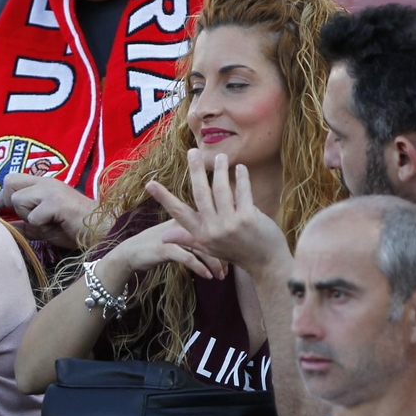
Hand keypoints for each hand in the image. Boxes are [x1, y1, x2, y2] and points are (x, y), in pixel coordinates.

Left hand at [0, 173, 94, 247]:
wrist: (101, 231)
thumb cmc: (73, 228)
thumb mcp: (41, 226)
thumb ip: (22, 223)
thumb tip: (0, 225)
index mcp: (43, 183)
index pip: (11, 179)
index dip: (0, 197)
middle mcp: (46, 182)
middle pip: (9, 183)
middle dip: (12, 204)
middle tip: (31, 218)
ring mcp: (51, 190)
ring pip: (18, 200)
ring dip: (28, 217)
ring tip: (47, 223)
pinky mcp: (56, 202)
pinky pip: (33, 217)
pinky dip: (40, 227)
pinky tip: (56, 226)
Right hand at [105, 218, 226, 282]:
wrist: (130, 252)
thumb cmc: (155, 246)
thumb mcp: (177, 238)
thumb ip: (193, 238)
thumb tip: (215, 245)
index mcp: (186, 219)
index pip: (212, 227)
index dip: (224, 242)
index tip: (231, 257)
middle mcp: (181, 225)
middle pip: (211, 237)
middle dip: (223, 255)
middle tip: (228, 271)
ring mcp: (174, 236)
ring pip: (203, 249)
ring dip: (214, 265)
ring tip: (220, 277)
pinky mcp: (166, 248)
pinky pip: (189, 258)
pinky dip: (201, 268)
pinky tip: (207, 277)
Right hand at [145, 151, 287, 276]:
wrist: (266, 264)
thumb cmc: (237, 253)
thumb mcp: (209, 247)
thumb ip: (188, 238)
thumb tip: (164, 237)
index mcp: (201, 234)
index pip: (178, 212)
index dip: (163, 197)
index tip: (149, 184)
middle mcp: (213, 229)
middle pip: (200, 193)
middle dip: (196, 170)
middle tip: (192, 152)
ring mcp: (230, 224)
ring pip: (221, 189)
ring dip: (221, 170)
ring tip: (220, 157)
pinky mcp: (247, 219)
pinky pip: (242, 192)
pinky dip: (241, 178)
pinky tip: (240, 168)